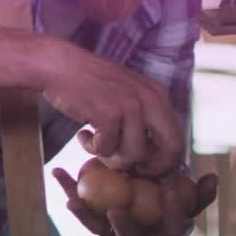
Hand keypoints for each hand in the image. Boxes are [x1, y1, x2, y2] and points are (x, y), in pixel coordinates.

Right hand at [37, 39, 183, 176]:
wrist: (58, 65)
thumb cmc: (90, 83)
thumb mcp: (128, 95)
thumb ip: (144, 120)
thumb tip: (155, 159)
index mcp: (159, 96)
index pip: (178, 141)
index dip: (164, 164)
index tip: (144, 170)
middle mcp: (151, 99)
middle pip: (170, 152)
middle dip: (150, 168)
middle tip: (126, 167)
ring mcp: (131, 106)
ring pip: (135, 156)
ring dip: (112, 157)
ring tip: (96, 144)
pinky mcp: (109, 113)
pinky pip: (107, 149)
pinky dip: (92, 148)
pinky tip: (84, 134)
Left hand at [51, 167, 218, 235]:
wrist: (145, 203)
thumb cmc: (169, 201)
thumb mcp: (188, 198)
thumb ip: (200, 192)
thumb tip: (212, 178)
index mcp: (162, 233)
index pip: (171, 226)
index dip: (173, 210)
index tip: (171, 188)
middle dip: (122, 227)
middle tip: (117, 210)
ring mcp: (112, 232)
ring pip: (97, 227)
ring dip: (84, 214)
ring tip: (73, 200)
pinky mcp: (93, 220)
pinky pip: (80, 207)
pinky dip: (68, 191)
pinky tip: (57, 172)